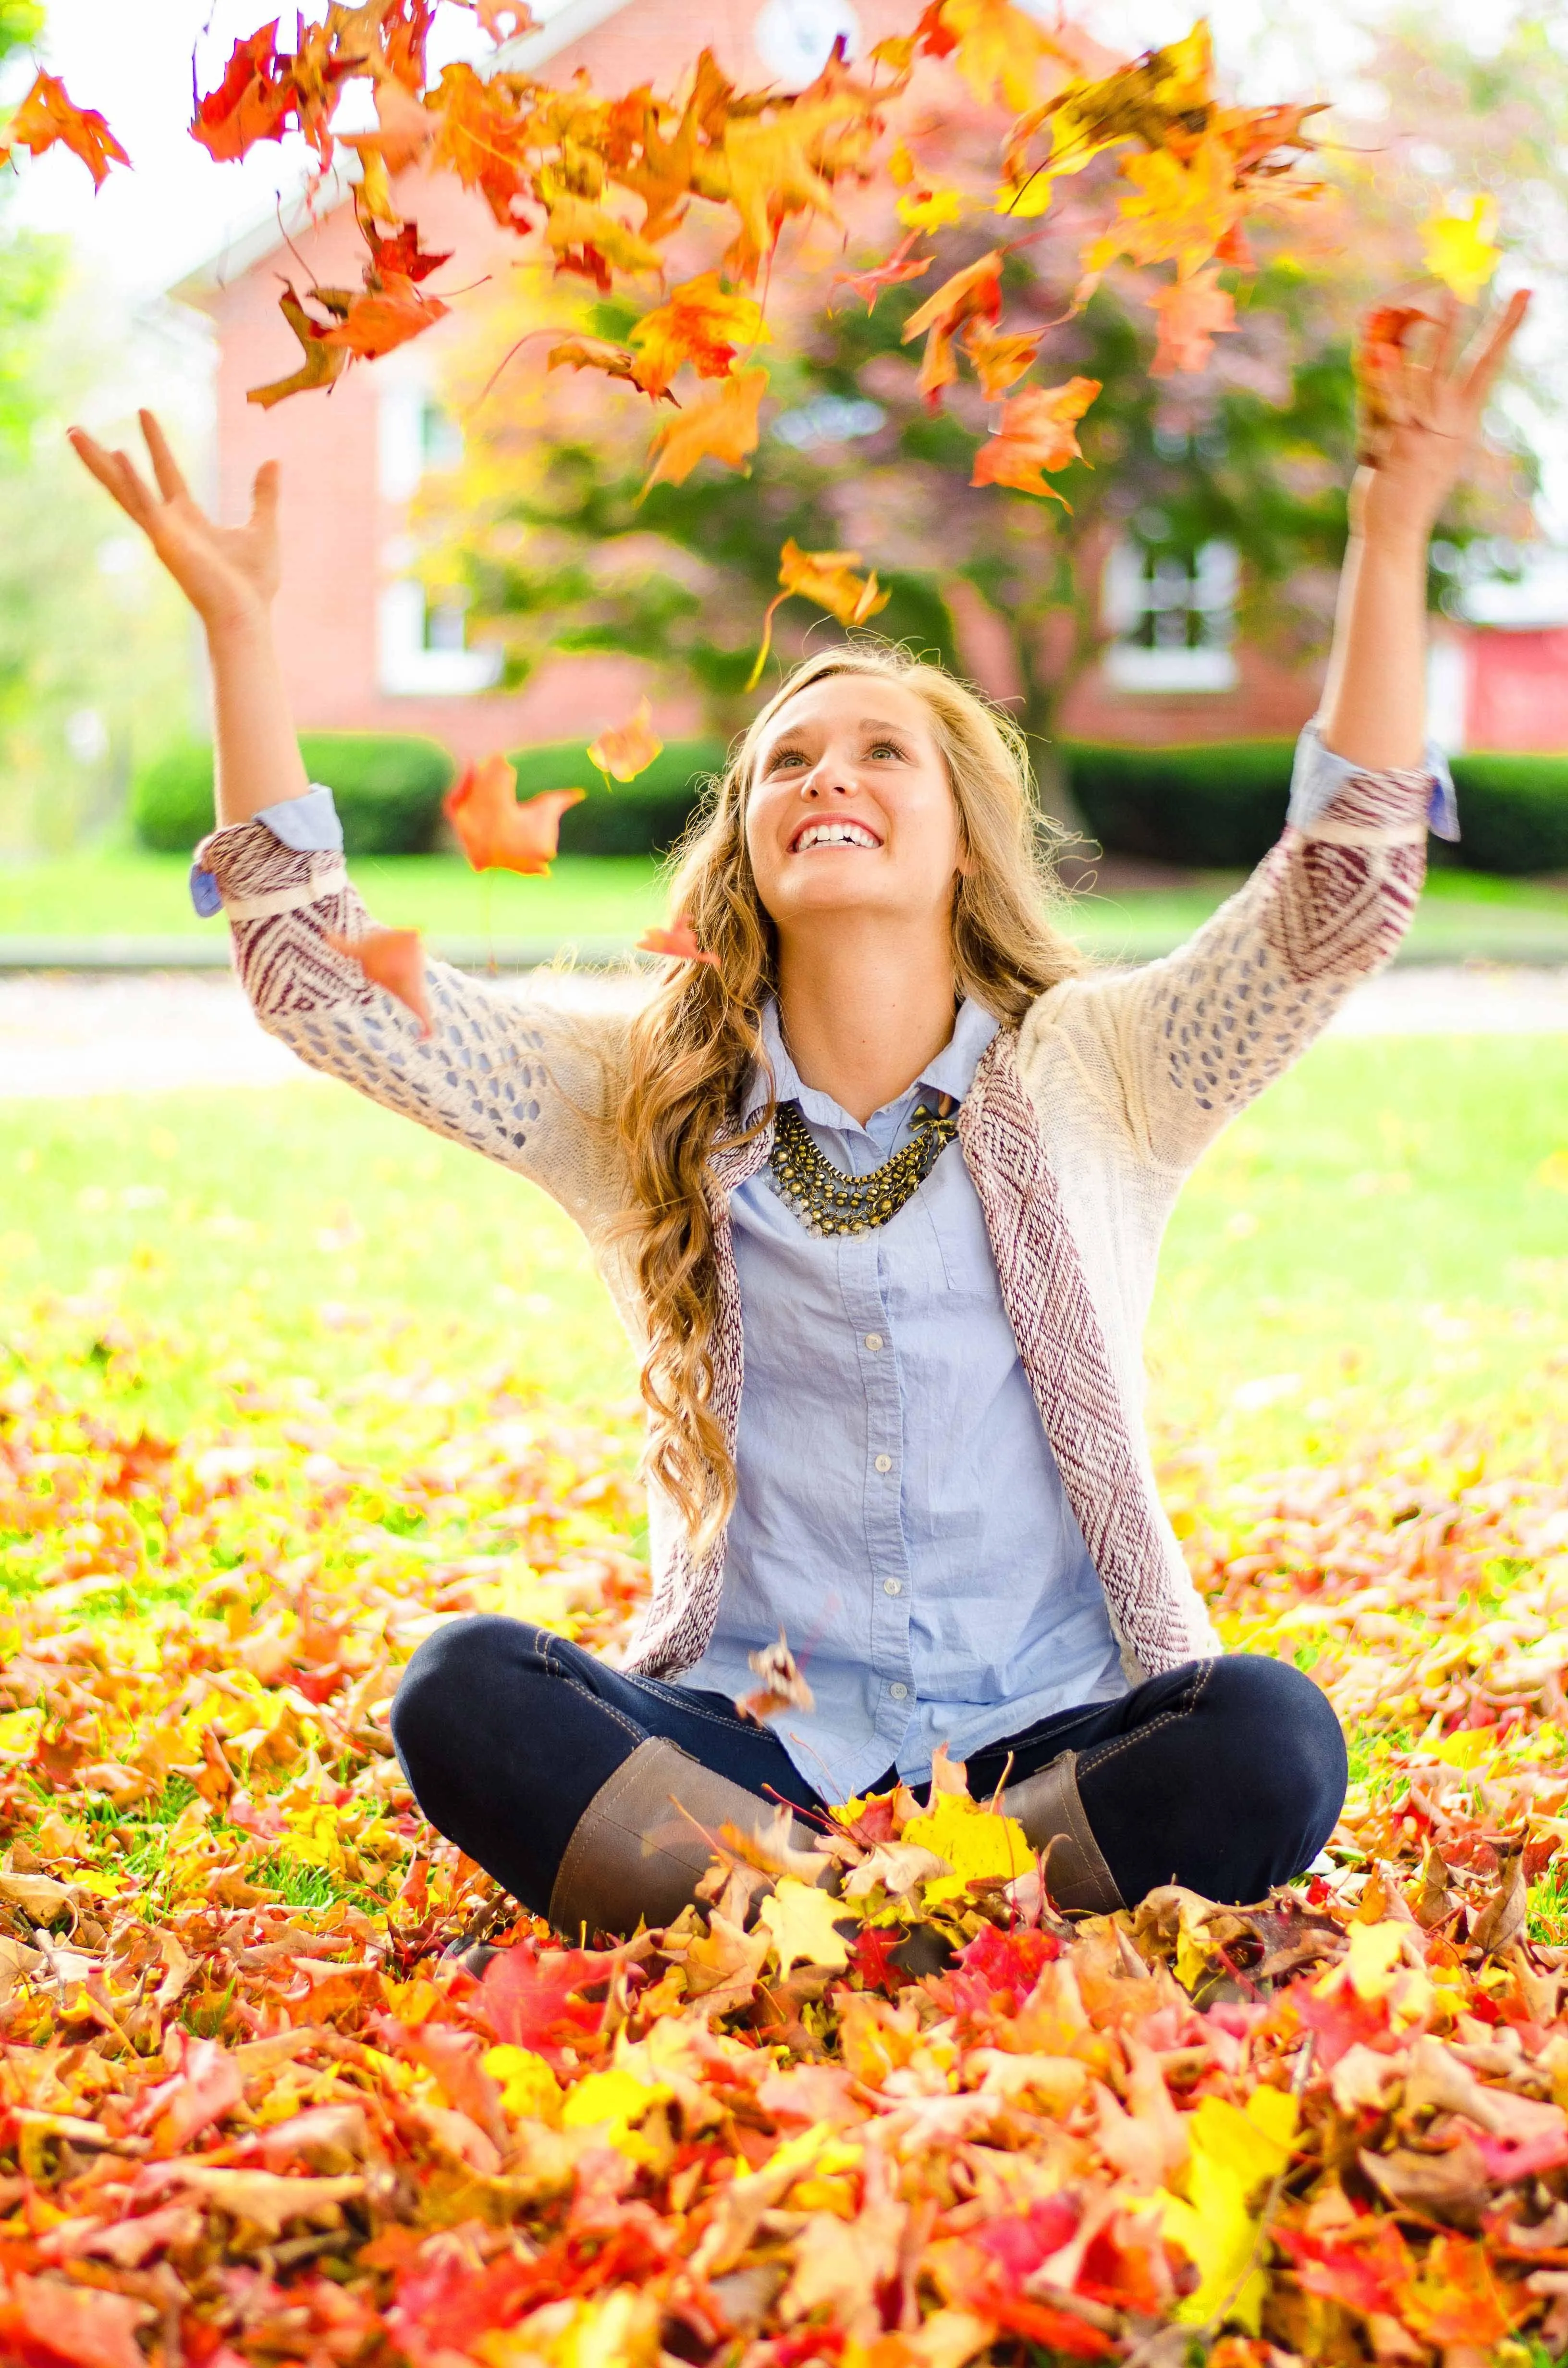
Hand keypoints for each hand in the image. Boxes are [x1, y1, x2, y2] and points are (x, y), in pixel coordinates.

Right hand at [68, 408, 280, 638]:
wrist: (248, 615)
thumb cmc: (252, 584)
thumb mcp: (263, 528)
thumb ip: (263, 495)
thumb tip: (273, 461)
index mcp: (186, 518)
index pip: (165, 471)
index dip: (155, 442)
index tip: (144, 411)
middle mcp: (167, 523)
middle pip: (127, 480)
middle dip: (100, 456)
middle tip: (74, 429)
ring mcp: (162, 533)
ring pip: (122, 490)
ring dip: (98, 462)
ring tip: (73, 433)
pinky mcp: (166, 542)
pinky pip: (146, 506)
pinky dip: (134, 481)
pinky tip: (120, 454)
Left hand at [1351, 288, 1529, 547]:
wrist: (1395, 529)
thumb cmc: (1410, 479)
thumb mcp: (1421, 435)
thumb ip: (1414, 396)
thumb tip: (1407, 353)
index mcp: (1461, 418)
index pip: (1489, 362)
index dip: (1507, 328)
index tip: (1527, 293)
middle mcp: (1445, 422)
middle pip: (1462, 364)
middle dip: (1472, 329)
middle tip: (1482, 293)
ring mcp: (1418, 434)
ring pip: (1425, 379)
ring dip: (1433, 341)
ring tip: (1443, 304)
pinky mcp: (1389, 446)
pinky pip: (1384, 405)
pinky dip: (1382, 377)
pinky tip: (1381, 349)